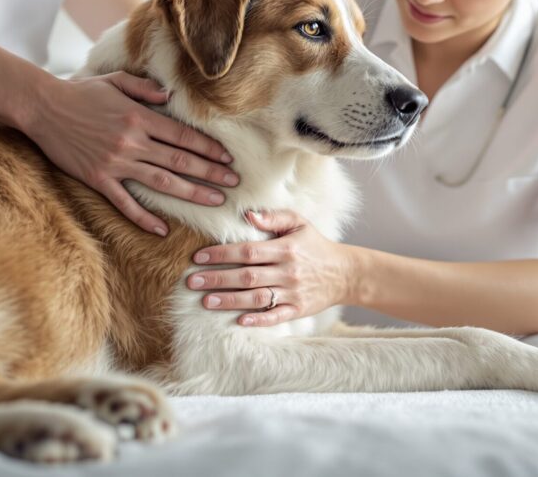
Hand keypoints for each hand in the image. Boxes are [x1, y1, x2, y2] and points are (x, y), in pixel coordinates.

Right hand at [22, 72, 238, 235]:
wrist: (43, 108)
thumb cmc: (81, 92)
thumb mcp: (116, 81)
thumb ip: (146, 89)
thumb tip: (171, 97)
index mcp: (139, 117)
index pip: (183, 136)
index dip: (208, 149)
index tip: (227, 158)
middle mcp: (132, 141)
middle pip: (180, 161)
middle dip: (211, 173)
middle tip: (233, 182)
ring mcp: (115, 163)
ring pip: (162, 182)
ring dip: (192, 193)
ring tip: (215, 200)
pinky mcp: (98, 179)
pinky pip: (125, 203)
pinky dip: (144, 218)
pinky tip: (163, 229)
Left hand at [187, 210, 357, 326]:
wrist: (345, 273)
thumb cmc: (316, 245)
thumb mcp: (299, 223)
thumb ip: (274, 217)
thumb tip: (247, 215)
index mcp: (285, 248)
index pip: (247, 251)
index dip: (221, 254)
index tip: (198, 257)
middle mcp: (287, 271)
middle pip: (247, 276)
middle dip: (217, 279)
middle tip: (191, 282)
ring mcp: (293, 293)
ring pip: (257, 298)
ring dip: (230, 300)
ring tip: (205, 302)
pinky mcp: (298, 310)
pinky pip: (276, 316)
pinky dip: (258, 320)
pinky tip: (239, 321)